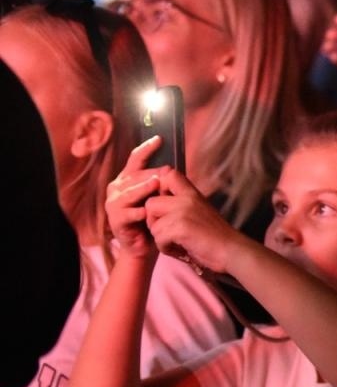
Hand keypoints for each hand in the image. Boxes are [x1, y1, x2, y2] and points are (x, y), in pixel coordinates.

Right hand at [105, 139, 164, 256]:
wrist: (144, 247)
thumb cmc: (153, 219)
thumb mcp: (157, 197)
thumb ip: (161, 182)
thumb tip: (173, 168)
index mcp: (128, 179)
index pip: (136, 159)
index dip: (146, 148)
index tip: (160, 139)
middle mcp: (117, 188)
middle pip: (135, 176)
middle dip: (151, 175)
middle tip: (166, 175)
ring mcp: (114, 203)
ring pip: (130, 192)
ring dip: (143, 189)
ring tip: (155, 184)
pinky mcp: (115, 219)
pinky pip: (129, 213)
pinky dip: (139, 212)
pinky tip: (147, 213)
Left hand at [143, 170, 246, 274]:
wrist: (232, 251)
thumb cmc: (217, 237)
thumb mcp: (201, 212)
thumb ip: (184, 204)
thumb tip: (161, 201)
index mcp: (192, 194)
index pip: (169, 174)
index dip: (159, 188)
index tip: (166, 205)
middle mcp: (187, 199)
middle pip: (151, 203)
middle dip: (154, 221)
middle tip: (168, 232)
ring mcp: (183, 212)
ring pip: (152, 224)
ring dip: (161, 238)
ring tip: (177, 243)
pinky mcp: (180, 228)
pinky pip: (159, 238)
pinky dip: (166, 248)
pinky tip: (180, 250)